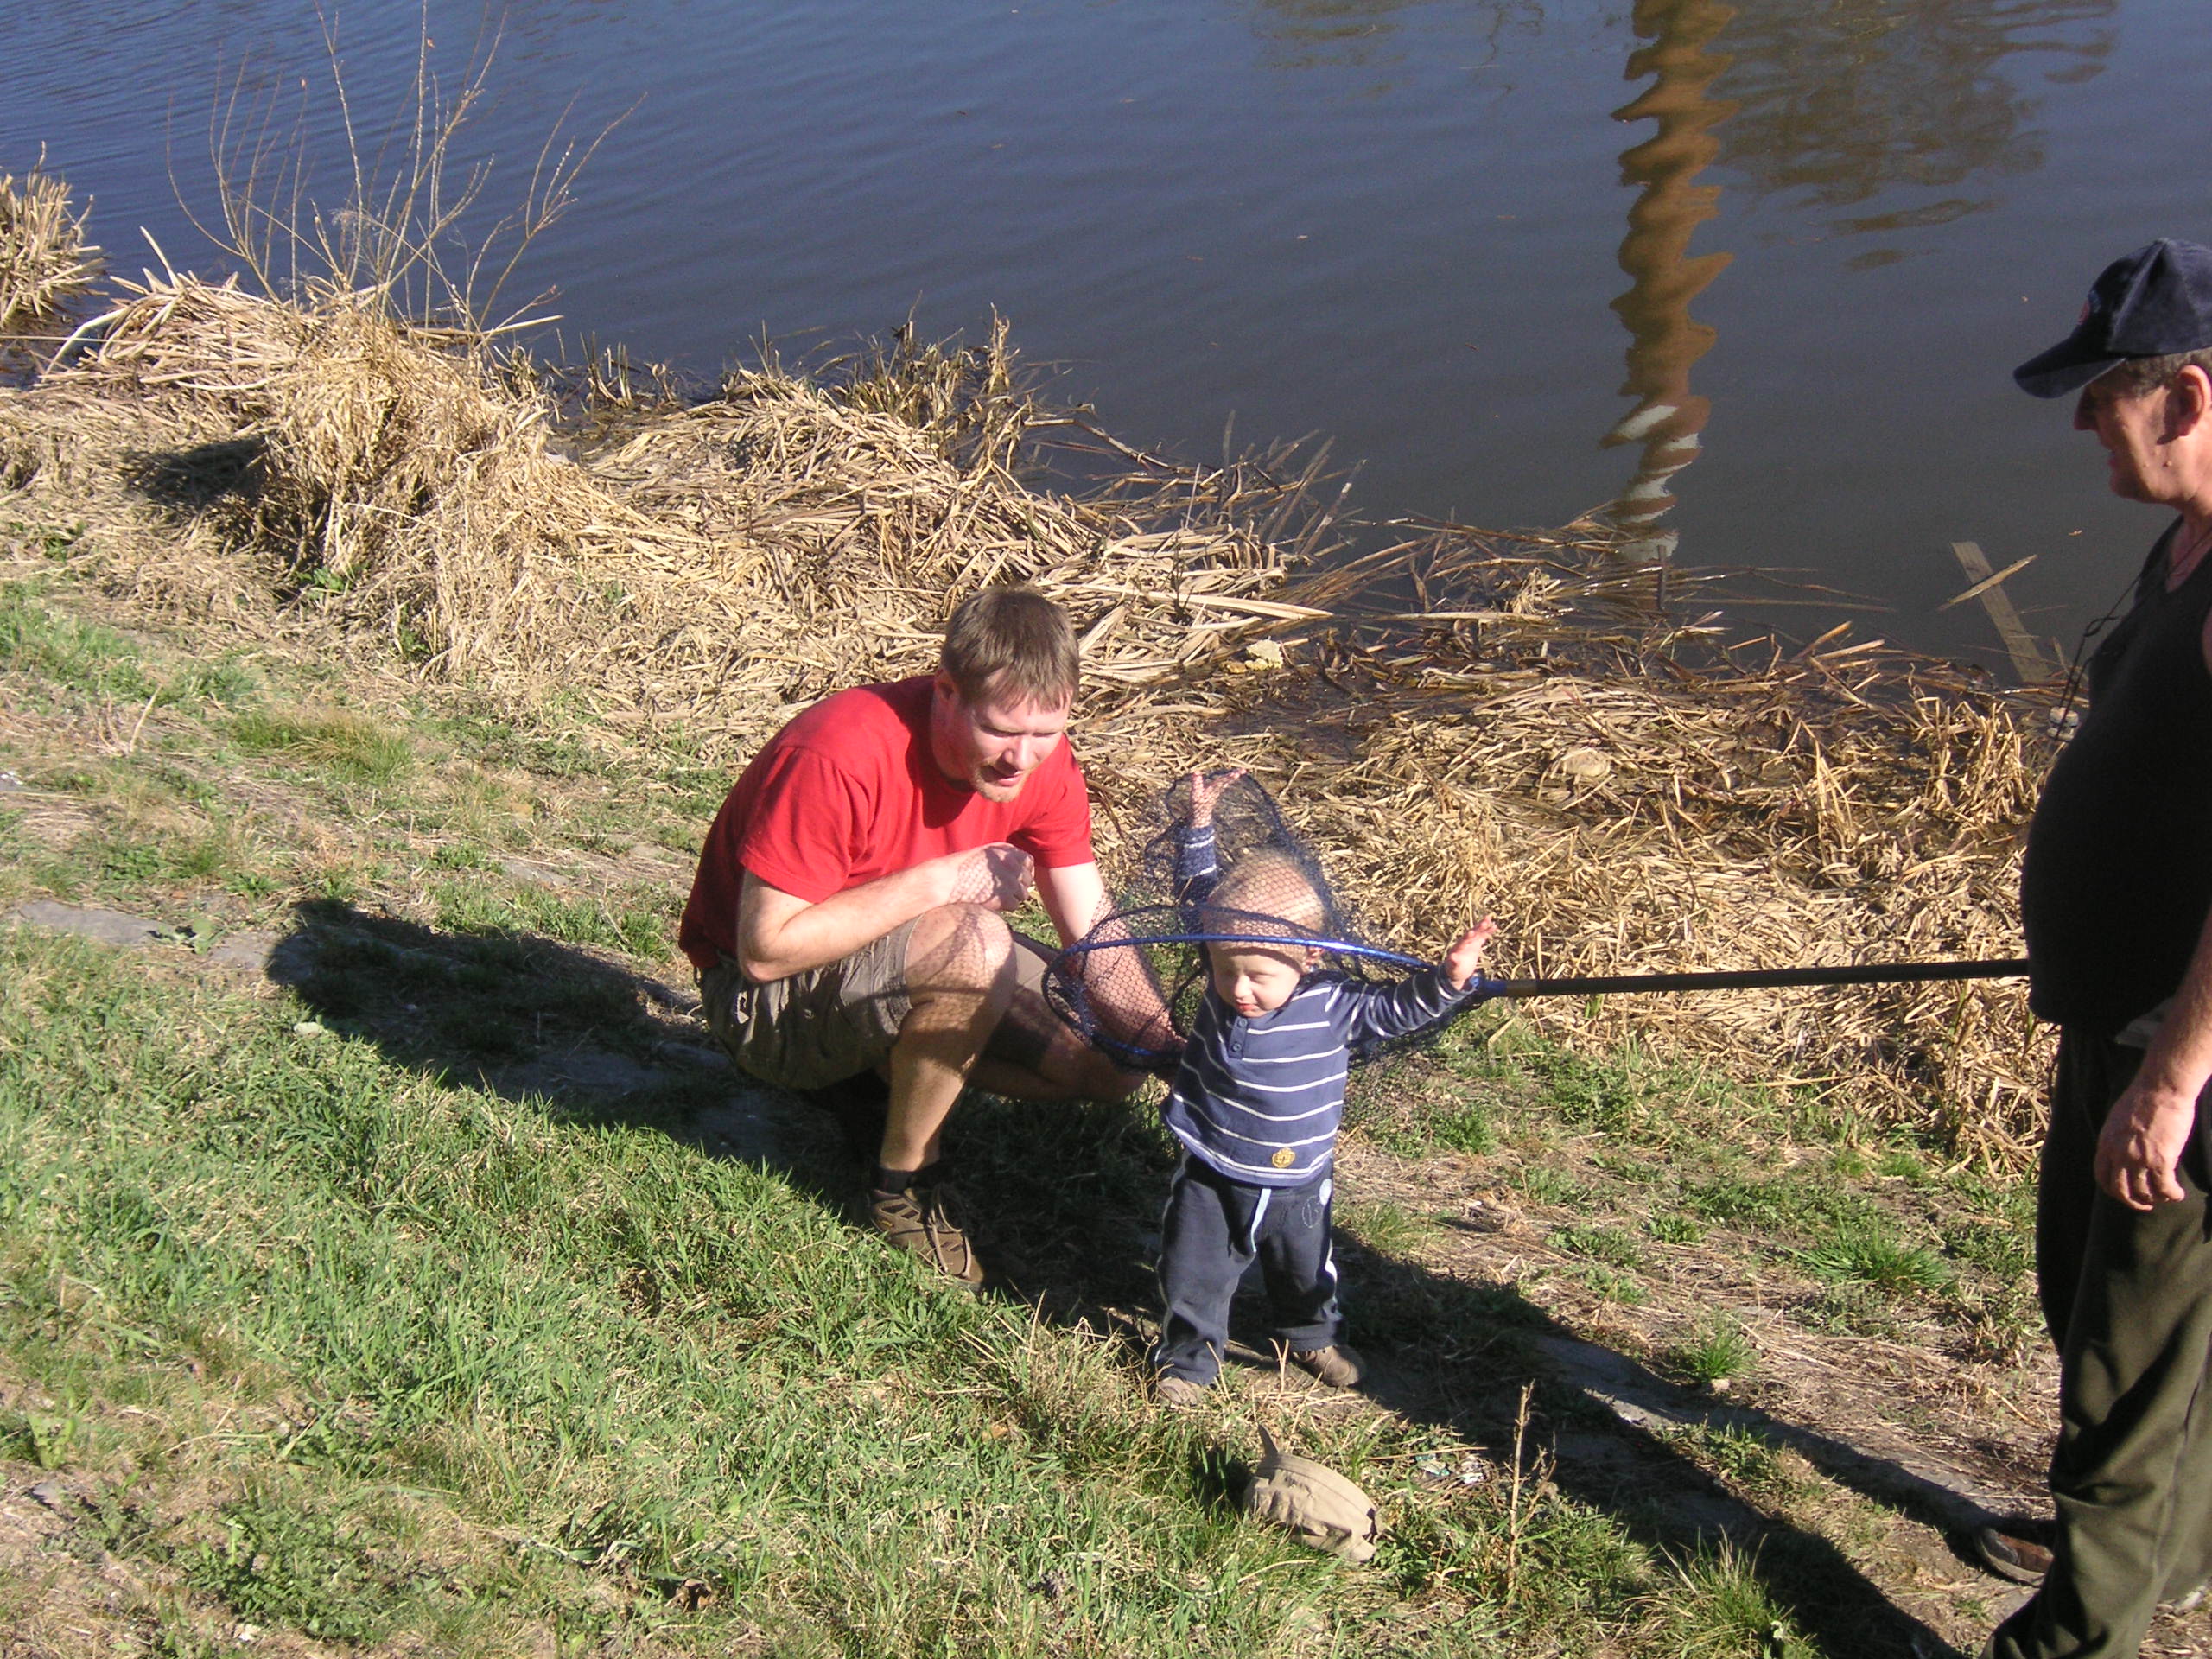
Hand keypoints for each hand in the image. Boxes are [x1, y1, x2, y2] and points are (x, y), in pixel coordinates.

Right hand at [945, 843, 1034, 911]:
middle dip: (1018, 887)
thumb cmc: (960, 868)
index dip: (1024, 872)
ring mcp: (1009, 880)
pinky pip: (1014, 905)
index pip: (1028, 862)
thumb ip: (1002, 859)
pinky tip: (993, 903)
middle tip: (1004, 892)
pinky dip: (1005, 907)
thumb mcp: (984, 854)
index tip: (1016, 879)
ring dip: (1012, 898)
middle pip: (1027, 880)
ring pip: (1022, 894)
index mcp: (1006, 850)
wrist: (946, 880)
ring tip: (996, 898)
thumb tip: (1020, 873)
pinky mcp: (1004, 896)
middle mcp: (1011, 863)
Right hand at [1187, 767, 1245, 827]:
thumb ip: (1196, 783)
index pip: (1221, 782)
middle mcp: (1217, 789)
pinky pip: (1226, 782)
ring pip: (1227, 781)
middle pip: (1227, 781)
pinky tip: (1236, 773)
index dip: (1228, 778)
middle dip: (1234, 775)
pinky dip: (1231, 777)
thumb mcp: (1195, 794)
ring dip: (1234, 775)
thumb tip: (1196, 771)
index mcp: (1213, 790)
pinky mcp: (1218, 790)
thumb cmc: (1197, 804)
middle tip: (1244, 770)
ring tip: (1243, 770)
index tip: (1236, 774)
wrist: (1201, 814)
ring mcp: (1218, 790)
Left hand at [1444, 918, 1497, 989]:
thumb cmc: (1454, 970)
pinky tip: (1494, 926)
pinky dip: (1488, 931)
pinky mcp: (1476, 944)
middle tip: (1484, 922)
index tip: (1472, 932)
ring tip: (1488, 918)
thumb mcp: (1453, 967)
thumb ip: (1453, 962)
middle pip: (1471, 933)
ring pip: (1477, 932)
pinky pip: (1483, 936)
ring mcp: (1471, 942)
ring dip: (1482, 926)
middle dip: (1477, 928)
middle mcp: (1464, 942)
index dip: (1468, 937)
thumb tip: (1452, 957)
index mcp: (1458, 947)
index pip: (1463, 941)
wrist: (1458, 971)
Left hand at [2095, 1078, 2197, 1209]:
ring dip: (2156, 1199)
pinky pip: (2164, 1187)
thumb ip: (2117, 1139)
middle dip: (2133, 1202)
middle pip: (2120, 1190)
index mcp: (2106, 1144)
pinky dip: (2171, 1195)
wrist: (2161, 1089)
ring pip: (2143, 1192)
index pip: (2102, 1177)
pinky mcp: (2160, 1160)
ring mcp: (2138, 1159)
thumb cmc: (2143, 1099)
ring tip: (2166, 1197)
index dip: (2113, 1191)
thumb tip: (2123, 1154)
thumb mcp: (2117, 1120)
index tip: (2125, 1195)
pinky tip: (2177, 1194)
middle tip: (2146, 1205)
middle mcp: (2118, 1154)